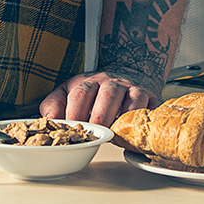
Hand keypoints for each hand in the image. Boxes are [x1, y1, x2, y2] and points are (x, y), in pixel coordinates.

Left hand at [39, 71, 158, 127]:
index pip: (81, 93)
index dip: (76, 110)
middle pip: (108, 94)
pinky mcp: (152, 97)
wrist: (126, 72)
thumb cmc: (94, 90)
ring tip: (118, 131)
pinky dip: (148, 117)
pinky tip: (140, 129)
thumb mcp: (68, 91)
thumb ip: (54, 104)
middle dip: (101, 114)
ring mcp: (134, 89)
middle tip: (96, 130)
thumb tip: (50, 119)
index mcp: (89, 82)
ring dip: (126, 115)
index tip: (73, 126)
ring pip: (134, 98)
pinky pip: (154, 107)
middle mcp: (113, 83)